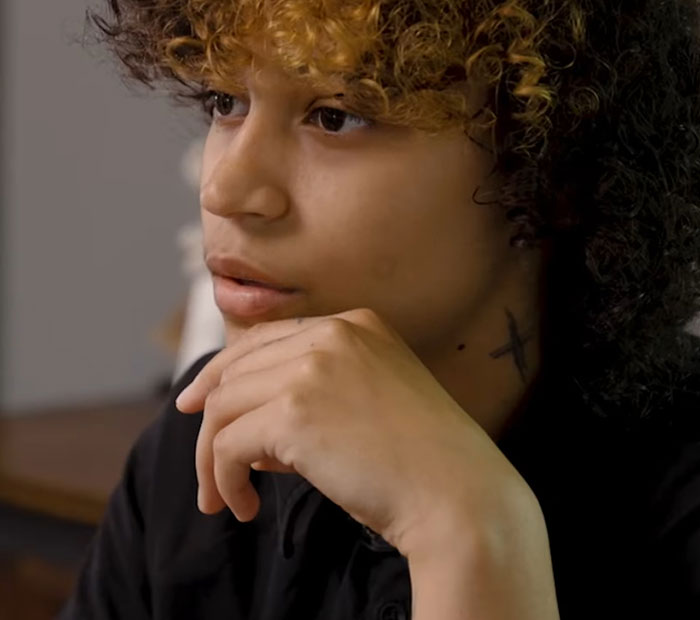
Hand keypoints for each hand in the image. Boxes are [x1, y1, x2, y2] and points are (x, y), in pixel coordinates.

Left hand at [175, 308, 531, 561]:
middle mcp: (332, 333)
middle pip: (237, 370)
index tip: (197, 403)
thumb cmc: (421, 462)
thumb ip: (313, 398)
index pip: (266, 340)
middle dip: (210, 421)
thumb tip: (250, 432)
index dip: (223, 372)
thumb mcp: (371, 403)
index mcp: (355, 324)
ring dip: (212, 459)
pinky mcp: (294, 411)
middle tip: (205, 469)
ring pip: (223, 406)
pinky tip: (244, 506)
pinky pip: (228, 444)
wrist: (459, 495)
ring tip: (223, 498)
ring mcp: (312, 367)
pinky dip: (224, 479)